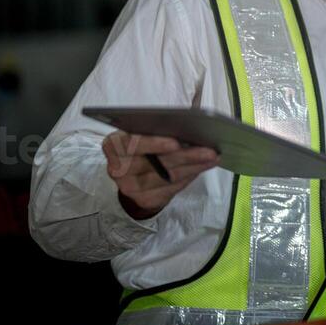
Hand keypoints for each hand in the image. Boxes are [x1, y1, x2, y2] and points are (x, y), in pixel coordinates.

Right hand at [103, 130, 219, 220]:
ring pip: (167, 177)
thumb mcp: (142, 133)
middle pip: (156, 163)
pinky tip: (201, 168)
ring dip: (193, 167)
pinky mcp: (143, 200)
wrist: (132, 174)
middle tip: (209, 150)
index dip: (155, 144)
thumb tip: (187, 125)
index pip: (132, 144)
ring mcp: (129, 187)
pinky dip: (188, 178)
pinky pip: (171, 189)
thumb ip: (157, 128)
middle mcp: (117, 168)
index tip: (176, 142)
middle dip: (186, 156)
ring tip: (212, 158)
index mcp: (113, 145)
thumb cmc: (142, 146)